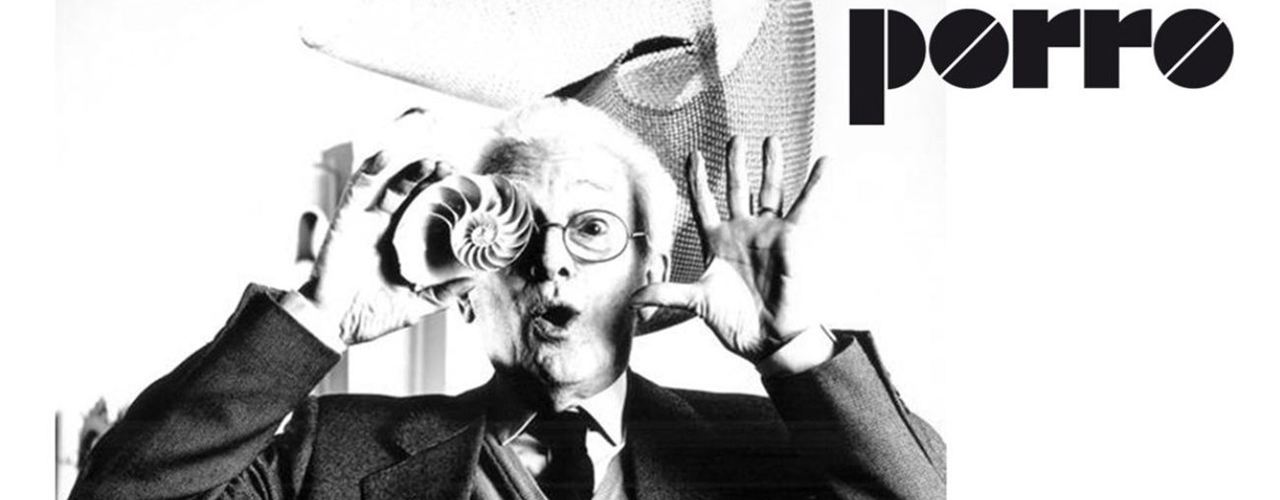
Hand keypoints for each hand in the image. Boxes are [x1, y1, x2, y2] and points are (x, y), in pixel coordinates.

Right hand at [299, 112, 474, 345]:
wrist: (333, 326)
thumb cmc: (369, 317)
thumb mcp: (415, 306)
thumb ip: (443, 294)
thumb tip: (475, 281)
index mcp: (400, 245)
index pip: (424, 213)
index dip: (441, 198)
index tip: (464, 188)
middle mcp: (384, 229)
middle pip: (410, 194)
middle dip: (431, 179)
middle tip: (453, 169)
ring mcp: (365, 223)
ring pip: (388, 187)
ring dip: (409, 172)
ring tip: (432, 162)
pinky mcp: (346, 222)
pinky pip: (357, 191)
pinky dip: (369, 172)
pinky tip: (385, 157)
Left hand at [632, 136, 826, 361]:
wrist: (765, 339)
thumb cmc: (734, 322)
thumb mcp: (695, 302)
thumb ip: (666, 293)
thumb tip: (634, 299)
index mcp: (716, 241)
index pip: (704, 202)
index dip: (698, 179)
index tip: (694, 154)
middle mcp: (741, 232)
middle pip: (737, 188)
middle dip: (735, 163)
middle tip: (735, 138)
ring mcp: (766, 233)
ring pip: (769, 190)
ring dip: (770, 165)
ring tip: (771, 139)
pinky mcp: (789, 238)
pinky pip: (803, 205)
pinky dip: (814, 184)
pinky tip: (822, 162)